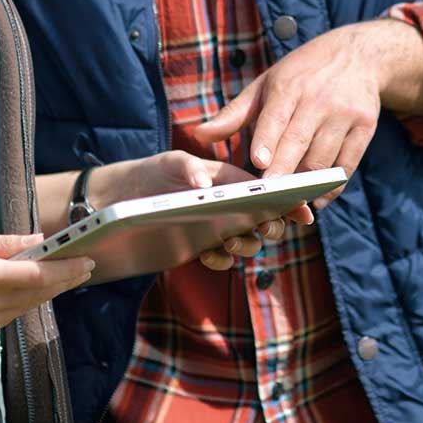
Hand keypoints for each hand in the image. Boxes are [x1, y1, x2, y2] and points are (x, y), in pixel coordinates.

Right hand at [0, 232, 91, 344]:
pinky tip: (30, 291)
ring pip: (23, 308)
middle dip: (63, 281)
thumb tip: (40, 242)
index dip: (66, 270)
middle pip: (35, 294)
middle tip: (84, 267)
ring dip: (45, 293)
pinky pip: (6, 318)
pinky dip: (20, 303)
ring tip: (64, 277)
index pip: (36, 276)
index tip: (86, 261)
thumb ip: (7, 243)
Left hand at [93, 151, 312, 271]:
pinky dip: (222, 260)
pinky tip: (208, 254)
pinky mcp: (201, 247)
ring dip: (247, 244)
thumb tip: (207, 185)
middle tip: (265, 227)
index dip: (290, 200)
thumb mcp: (168, 162)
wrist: (119, 201)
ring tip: (229, 240)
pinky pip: (223, 258)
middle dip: (272, 225)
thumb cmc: (151, 172)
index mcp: (230, 178)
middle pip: (265, 218)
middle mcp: (229, 204)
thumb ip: (188, 168)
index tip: (304, 211)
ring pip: (248, 241)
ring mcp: (217, 227)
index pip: (267, 188)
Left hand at [191, 22, 393, 208]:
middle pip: (299, 144)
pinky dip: (331, 187)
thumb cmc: (301, 74)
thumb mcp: (266, 84)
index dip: (267, 141)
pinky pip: (347, 165)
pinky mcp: (365, 127)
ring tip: (286, 203)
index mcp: (290, 86)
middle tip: (268, 198)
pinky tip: (315, 198)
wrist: (357, 55)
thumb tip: (198, 136)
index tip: (258, 164)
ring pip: (323, 160)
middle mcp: (319, 99)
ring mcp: (345, 114)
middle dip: (284, 173)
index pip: (276, 117)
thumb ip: (234, 114)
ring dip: (305, 186)